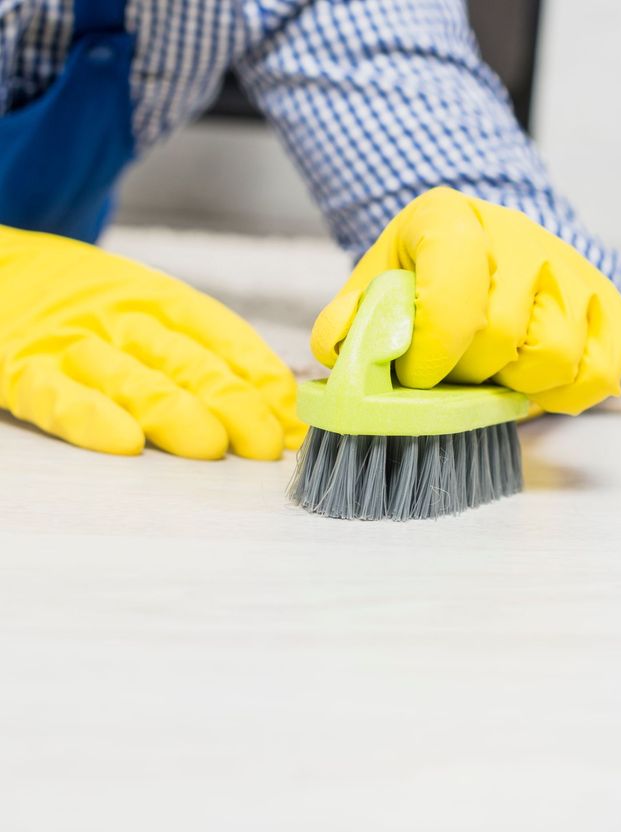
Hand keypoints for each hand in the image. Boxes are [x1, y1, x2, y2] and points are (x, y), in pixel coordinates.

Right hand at [0, 227, 304, 458]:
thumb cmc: (83, 302)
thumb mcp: (142, 305)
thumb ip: (203, 351)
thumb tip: (279, 404)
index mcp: (156, 297)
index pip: (222, 335)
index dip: (261, 378)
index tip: (294, 419)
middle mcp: (120, 316)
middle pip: (187, 361)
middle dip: (233, 403)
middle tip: (267, 446)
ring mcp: (71, 343)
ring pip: (131, 378)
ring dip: (175, 412)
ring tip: (211, 447)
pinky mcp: (21, 370)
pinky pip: (57, 397)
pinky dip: (91, 420)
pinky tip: (125, 444)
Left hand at [312, 188, 620, 413]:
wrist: (480, 249)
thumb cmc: (421, 275)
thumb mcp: (372, 286)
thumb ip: (349, 320)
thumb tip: (339, 350)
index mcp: (447, 218)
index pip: (451, 289)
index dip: (431, 350)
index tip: (415, 376)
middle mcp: (517, 233)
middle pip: (499, 333)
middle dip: (464, 374)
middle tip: (447, 375)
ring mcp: (567, 266)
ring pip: (553, 355)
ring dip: (514, 385)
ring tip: (488, 375)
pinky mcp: (603, 301)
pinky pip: (597, 371)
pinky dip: (563, 395)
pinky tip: (528, 382)